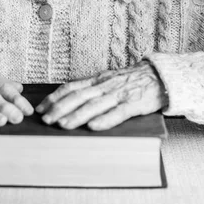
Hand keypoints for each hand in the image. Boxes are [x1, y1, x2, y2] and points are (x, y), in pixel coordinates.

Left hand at [35, 60, 167, 129]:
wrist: (162, 76)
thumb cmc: (133, 81)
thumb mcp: (109, 80)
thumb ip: (93, 88)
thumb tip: (70, 99)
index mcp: (98, 80)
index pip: (71, 87)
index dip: (55, 97)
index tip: (41, 108)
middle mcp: (106, 85)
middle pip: (78, 96)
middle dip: (59, 108)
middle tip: (45, 120)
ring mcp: (120, 94)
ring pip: (94, 105)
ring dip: (76, 116)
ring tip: (62, 125)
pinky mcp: (135, 104)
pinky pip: (117, 113)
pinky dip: (104, 120)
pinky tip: (92, 127)